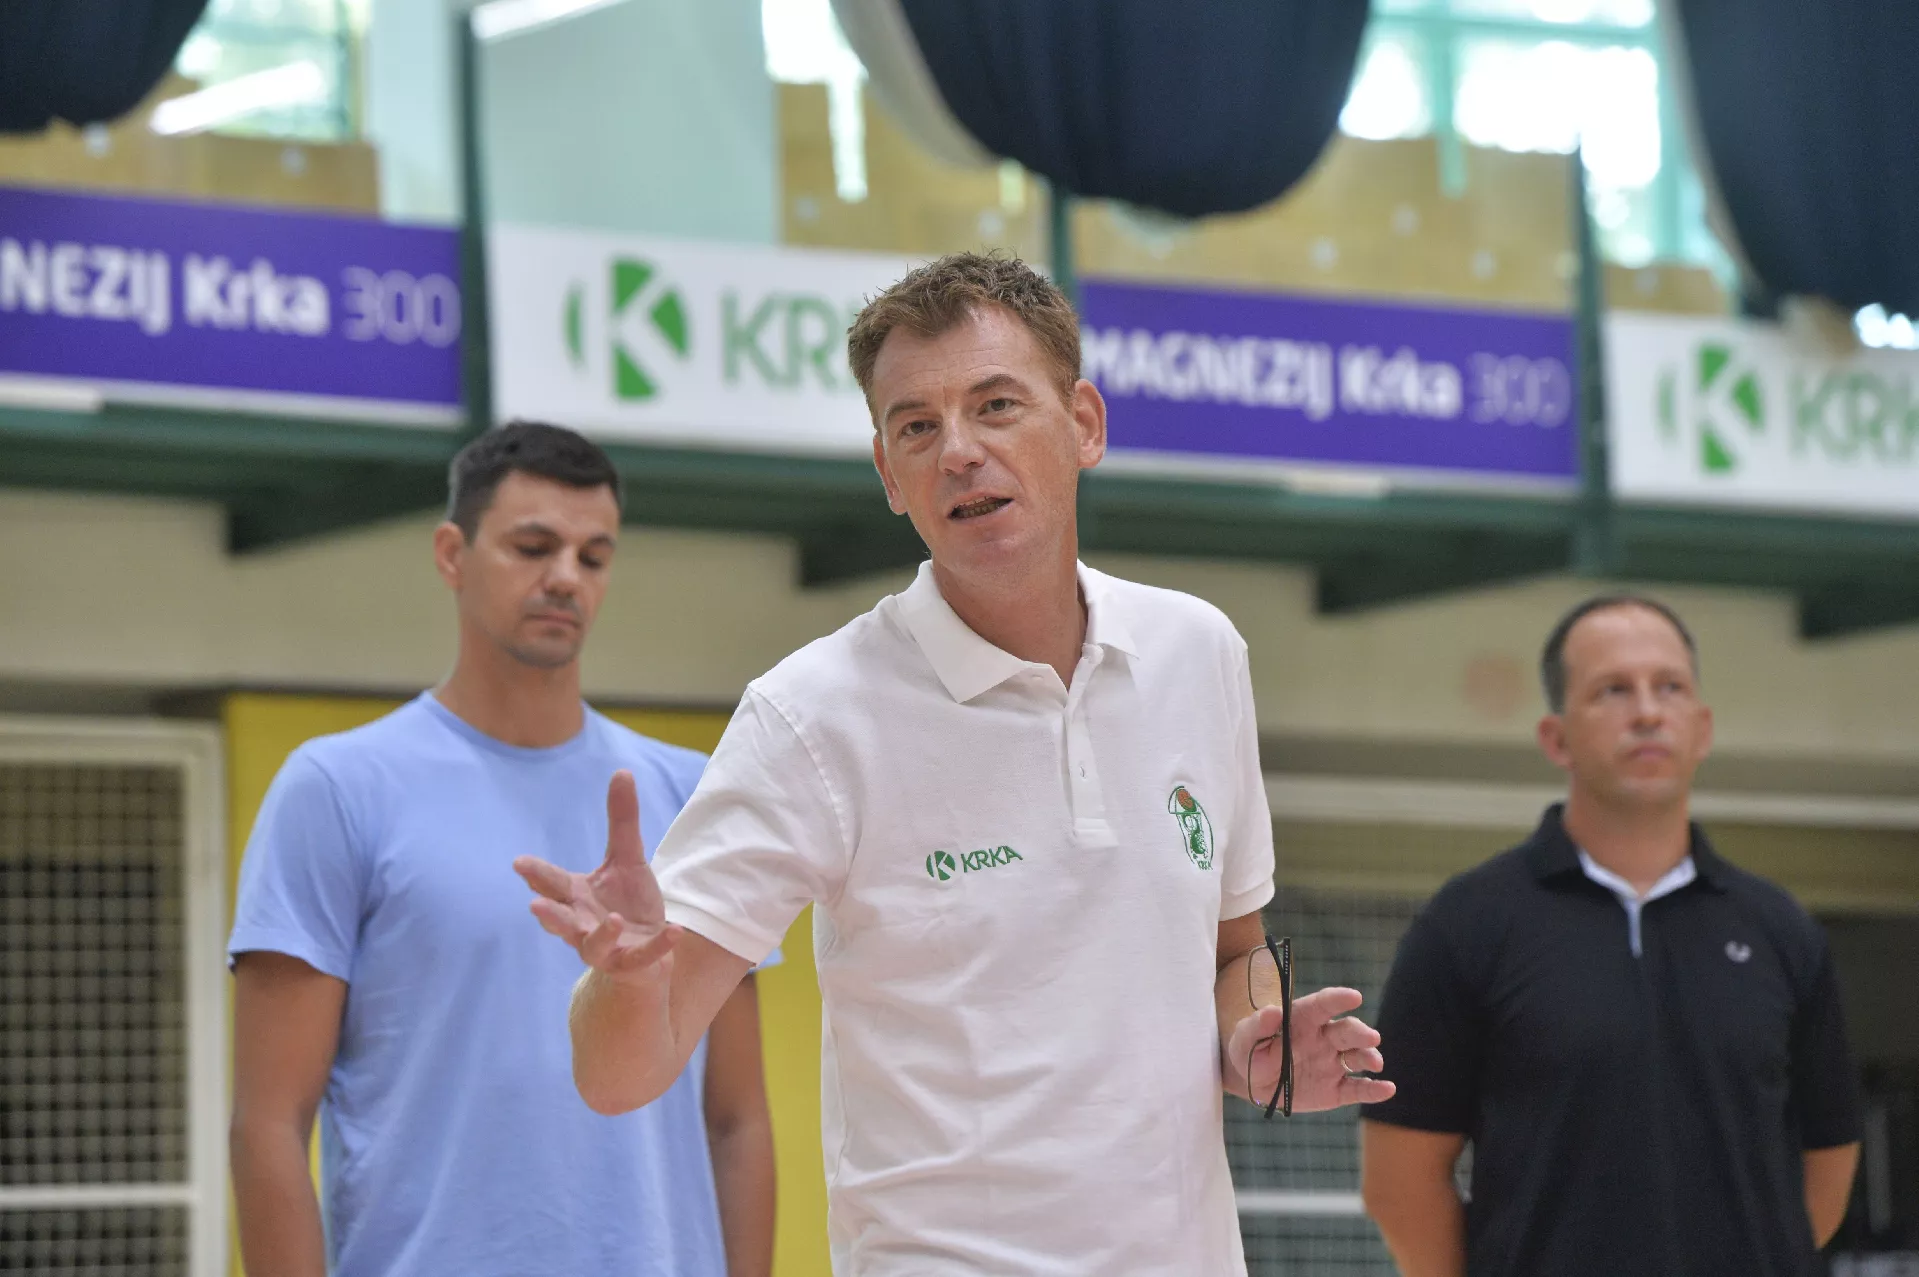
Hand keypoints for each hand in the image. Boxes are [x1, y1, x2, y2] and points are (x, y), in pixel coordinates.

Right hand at [513, 770, 679, 984]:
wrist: (649, 949)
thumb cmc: (628, 903)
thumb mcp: (627, 858)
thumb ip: (621, 820)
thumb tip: (622, 771)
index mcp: (577, 897)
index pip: (552, 883)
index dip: (536, 874)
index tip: (520, 863)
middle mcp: (583, 924)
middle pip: (561, 919)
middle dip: (549, 913)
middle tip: (535, 904)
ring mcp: (605, 948)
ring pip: (594, 946)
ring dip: (600, 934)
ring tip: (610, 918)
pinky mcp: (632, 964)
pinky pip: (643, 957)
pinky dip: (658, 946)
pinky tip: (673, 931)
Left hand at [1227, 986, 1394, 1112]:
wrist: (1252, 1083)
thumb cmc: (1249, 1052)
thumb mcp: (1244, 1039)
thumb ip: (1256, 1026)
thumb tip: (1272, 1011)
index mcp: (1303, 1020)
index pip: (1323, 1005)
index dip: (1338, 999)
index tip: (1354, 997)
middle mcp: (1324, 1038)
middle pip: (1347, 1030)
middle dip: (1360, 1032)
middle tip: (1370, 1037)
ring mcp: (1333, 1064)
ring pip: (1357, 1057)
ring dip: (1369, 1057)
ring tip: (1374, 1062)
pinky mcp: (1336, 1090)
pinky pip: (1358, 1089)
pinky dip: (1375, 1090)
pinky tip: (1387, 1089)